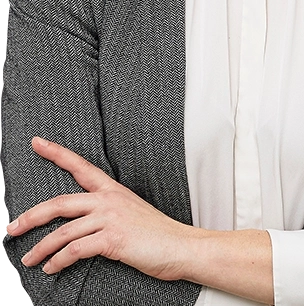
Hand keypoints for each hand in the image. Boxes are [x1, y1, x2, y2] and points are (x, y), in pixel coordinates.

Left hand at [1, 137, 197, 278]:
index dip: (56, 153)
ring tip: (30, 259)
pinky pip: (75, 249)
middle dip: (31, 216)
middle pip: (60, 202)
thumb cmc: (156, 232)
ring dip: (41, 248)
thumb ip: (107, 212)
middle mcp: (108, 200)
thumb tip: (84, 223)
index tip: (37, 142)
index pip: (79, 166)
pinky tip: (51, 268)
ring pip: (63, 231)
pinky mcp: (112, 239)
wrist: (179, 245)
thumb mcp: (130, 212)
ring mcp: (110, 218)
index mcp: (112, 190)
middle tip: (13, 228)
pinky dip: (58, 261)